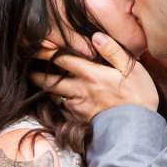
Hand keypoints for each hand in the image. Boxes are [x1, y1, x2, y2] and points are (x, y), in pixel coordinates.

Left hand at [38, 33, 158, 120]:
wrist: (136, 130)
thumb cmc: (138, 97)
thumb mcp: (131, 69)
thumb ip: (112, 51)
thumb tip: (96, 36)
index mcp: (90, 74)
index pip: (62, 59)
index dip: (46, 52)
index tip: (35, 48)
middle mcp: (79, 90)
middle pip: (50, 81)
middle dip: (37, 75)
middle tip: (29, 70)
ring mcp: (77, 107)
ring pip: (55, 97)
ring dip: (48, 91)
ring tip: (43, 85)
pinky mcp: (79, 121)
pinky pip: (64, 111)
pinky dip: (60, 105)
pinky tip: (63, 103)